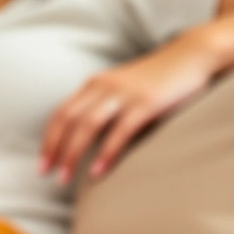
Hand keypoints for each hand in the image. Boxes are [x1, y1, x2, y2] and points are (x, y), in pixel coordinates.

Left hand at [39, 42, 215, 182]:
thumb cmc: (157, 79)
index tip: (42, 163)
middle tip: (46, 175)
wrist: (192, 55)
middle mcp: (103, 86)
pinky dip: (106, 153)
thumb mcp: (123, 89)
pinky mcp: (146, 103)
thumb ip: (104, 106)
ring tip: (66, 178)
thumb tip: (86, 136)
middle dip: (54, 149)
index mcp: (94, 84)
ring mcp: (124, 94)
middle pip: (68, 121)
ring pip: (88, 126)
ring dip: (73, 154)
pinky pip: (120, 131)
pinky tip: (98, 171)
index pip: (61, 113)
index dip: (48, 139)